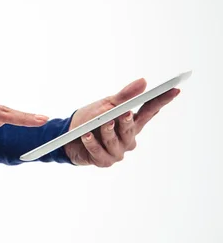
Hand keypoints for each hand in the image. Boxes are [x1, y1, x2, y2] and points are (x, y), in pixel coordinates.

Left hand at [64, 78, 180, 166]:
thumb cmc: (90, 119)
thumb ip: (124, 95)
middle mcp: (128, 139)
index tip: (175, 89)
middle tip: (125, 112)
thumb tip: (144, 81)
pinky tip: (86, 135)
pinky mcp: (104, 161)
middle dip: (127, 121)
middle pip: (131, 129)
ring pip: (114, 141)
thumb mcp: (106, 104)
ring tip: (102, 123)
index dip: (162, 101)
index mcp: (132, 123)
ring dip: (107, 131)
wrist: (68, 135)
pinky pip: (99, 151)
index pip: (150, 111)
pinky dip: (92, 142)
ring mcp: (117, 152)